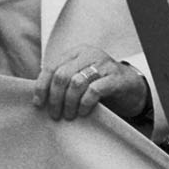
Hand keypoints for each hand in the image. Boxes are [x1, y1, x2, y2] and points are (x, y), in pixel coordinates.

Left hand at [32, 46, 147, 121]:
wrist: (131, 86)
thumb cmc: (99, 83)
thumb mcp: (79, 77)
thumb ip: (62, 82)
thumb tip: (37, 98)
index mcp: (75, 52)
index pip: (51, 67)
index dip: (41, 87)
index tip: (38, 104)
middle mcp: (88, 54)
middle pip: (61, 75)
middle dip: (55, 98)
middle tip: (55, 114)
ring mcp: (103, 65)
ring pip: (76, 82)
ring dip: (68, 103)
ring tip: (69, 116)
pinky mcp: (115, 78)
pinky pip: (94, 90)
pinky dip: (85, 103)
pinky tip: (83, 112)